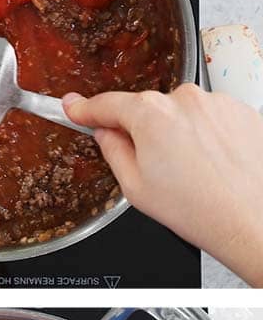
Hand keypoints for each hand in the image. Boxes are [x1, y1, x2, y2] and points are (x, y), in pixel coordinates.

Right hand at [63, 85, 262, 285]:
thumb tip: (106, 134)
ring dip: (177, 135)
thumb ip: (113, 151)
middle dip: (142, 132)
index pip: (107, 104)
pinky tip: (210, 165)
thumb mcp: (135, 188)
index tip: (74, 107)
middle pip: (148, 109)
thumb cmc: (197, 209)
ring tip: (190, 172)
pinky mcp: (241, 111)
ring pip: (181, 114)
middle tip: (152, 168)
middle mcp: (185, 100)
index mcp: (151, 115)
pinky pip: (210, 118)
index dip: (85, 109)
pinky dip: (205, 137)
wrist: (250, 219)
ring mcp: (217, 103)